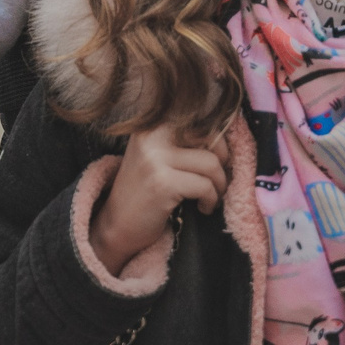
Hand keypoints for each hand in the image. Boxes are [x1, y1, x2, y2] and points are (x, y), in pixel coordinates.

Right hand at [90, 122, 228, 277]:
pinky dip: (211, 200)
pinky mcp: (162, 182)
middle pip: (210, 137)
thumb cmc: (145, 191)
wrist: (117, 225)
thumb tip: (227, 133)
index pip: (200, 118)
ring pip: (211, 163)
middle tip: (217, 181)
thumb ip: (184, 141)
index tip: (219, 161)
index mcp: (152, 124)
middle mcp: (150, 134)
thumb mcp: (159, 155)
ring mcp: (154, 158)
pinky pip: (205, 186)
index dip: (218, 141)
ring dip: (219, 185)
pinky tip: (202, 208)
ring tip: (210, 197)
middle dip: (223, 161)